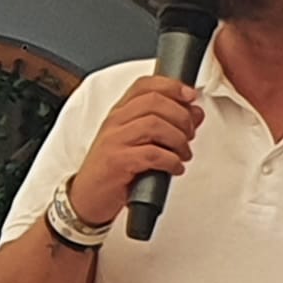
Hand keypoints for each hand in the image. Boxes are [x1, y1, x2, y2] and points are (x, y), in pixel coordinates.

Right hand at [67, 76, 203, 227]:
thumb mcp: (138, 142)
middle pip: (154, 102)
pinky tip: (174, 167)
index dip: (172, 86)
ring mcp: (114, 141)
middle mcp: (115, 122)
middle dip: (182, 116)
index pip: (144, 85)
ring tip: (182, 154)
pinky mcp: (117, 162)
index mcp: (119, 113)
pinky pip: (153, 154)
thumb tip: (195, 113)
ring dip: (179, 140)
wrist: (87, 197)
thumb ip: (167, 125)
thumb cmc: (113, 170)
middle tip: (189, 134)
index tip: (190, 96)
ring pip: (156, 125)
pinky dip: (172, 161)